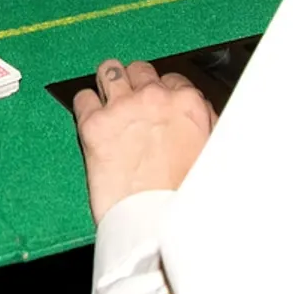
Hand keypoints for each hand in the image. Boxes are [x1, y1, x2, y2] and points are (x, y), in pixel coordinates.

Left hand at [72, 57, 214, 223]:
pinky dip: (85, 106)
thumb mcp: (210, 152)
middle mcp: (154, 98)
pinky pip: (82, 98)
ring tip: (108, 99)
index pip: (172, 79)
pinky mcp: (94, 124)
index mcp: (187, 104)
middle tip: (132, 103)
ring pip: (109, 71)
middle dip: (136, 84)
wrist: (157, 222)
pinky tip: (91, 120)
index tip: (157, 104)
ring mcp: (122, 108)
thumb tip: (196, 113)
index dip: (163, 93)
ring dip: (109, 83)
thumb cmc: (183, 196)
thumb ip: (202, 124)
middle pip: (140, 70)